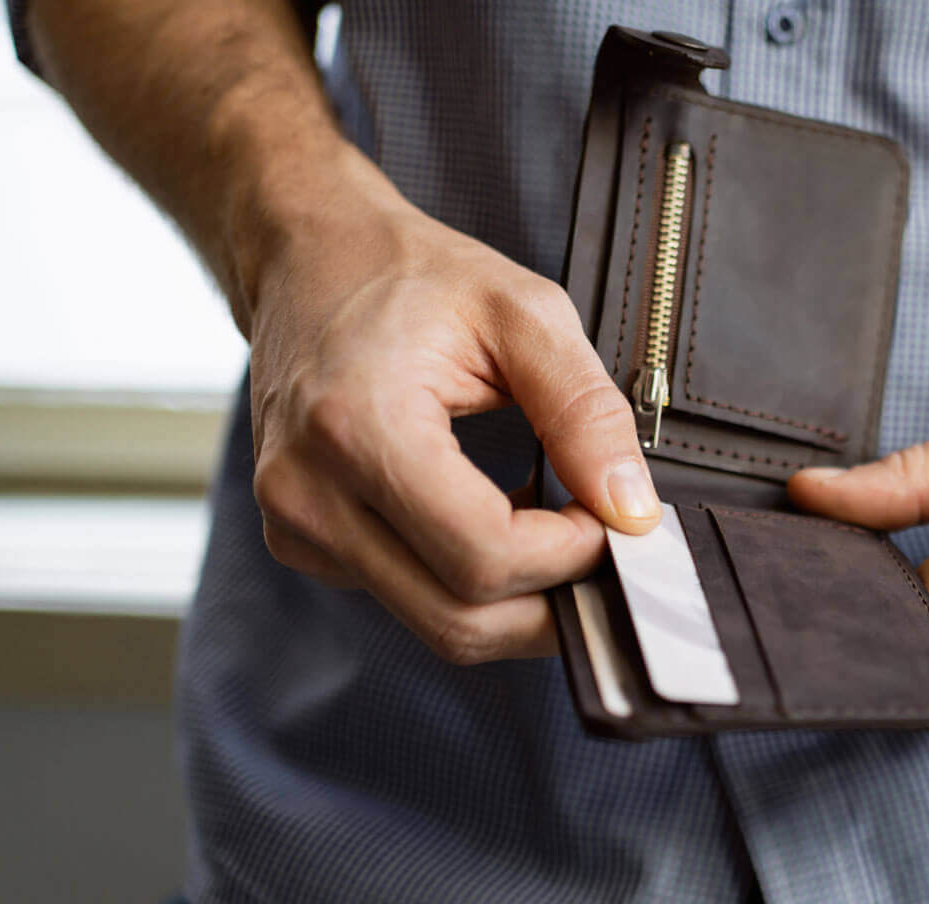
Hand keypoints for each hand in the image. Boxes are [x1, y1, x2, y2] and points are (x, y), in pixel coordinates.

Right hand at [245, 159, 658, 664]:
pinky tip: (489, 516)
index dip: (569, 553)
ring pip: (435, 622)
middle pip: (459, 618)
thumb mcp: (525, 314)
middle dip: (551, 600)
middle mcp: (309, 491)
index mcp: (357, 426)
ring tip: (548, 521)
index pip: (484, 557)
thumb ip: (587, 414)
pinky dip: (467, 580)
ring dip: (515, 595)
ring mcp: (295, 524)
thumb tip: (632, 511)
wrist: (309, 255)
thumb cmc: (412, 273)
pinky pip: (405, 599)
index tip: (610, 514)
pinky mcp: (300, 540)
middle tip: (599, 541)